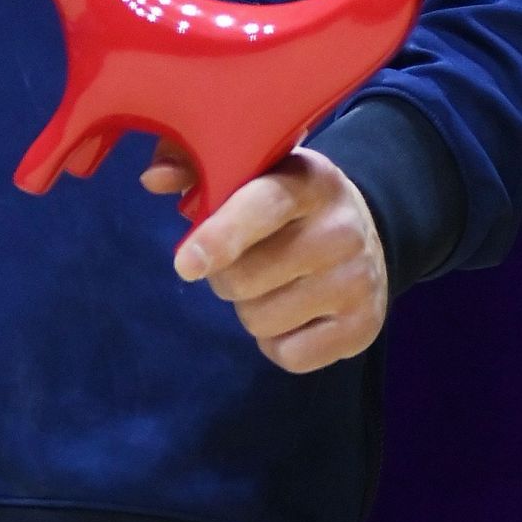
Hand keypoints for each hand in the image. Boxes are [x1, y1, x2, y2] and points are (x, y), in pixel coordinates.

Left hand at [141, 142, 387, 371]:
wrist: (368, 234)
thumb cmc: (287, 203)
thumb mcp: (253, 171)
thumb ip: (198, 166)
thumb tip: (153, 178)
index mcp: (310, 181)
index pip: (263, 207)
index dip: (220, 236)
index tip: (186, 264)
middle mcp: (342, 230)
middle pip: (246, 278)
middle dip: (226, 276)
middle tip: (246, 260)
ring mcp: (359, 281)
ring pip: (261, 321)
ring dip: (252, 309)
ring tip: (276, 283)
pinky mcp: (366, 327)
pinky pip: (289, 356)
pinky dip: (279, 343)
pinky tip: (296, 313)